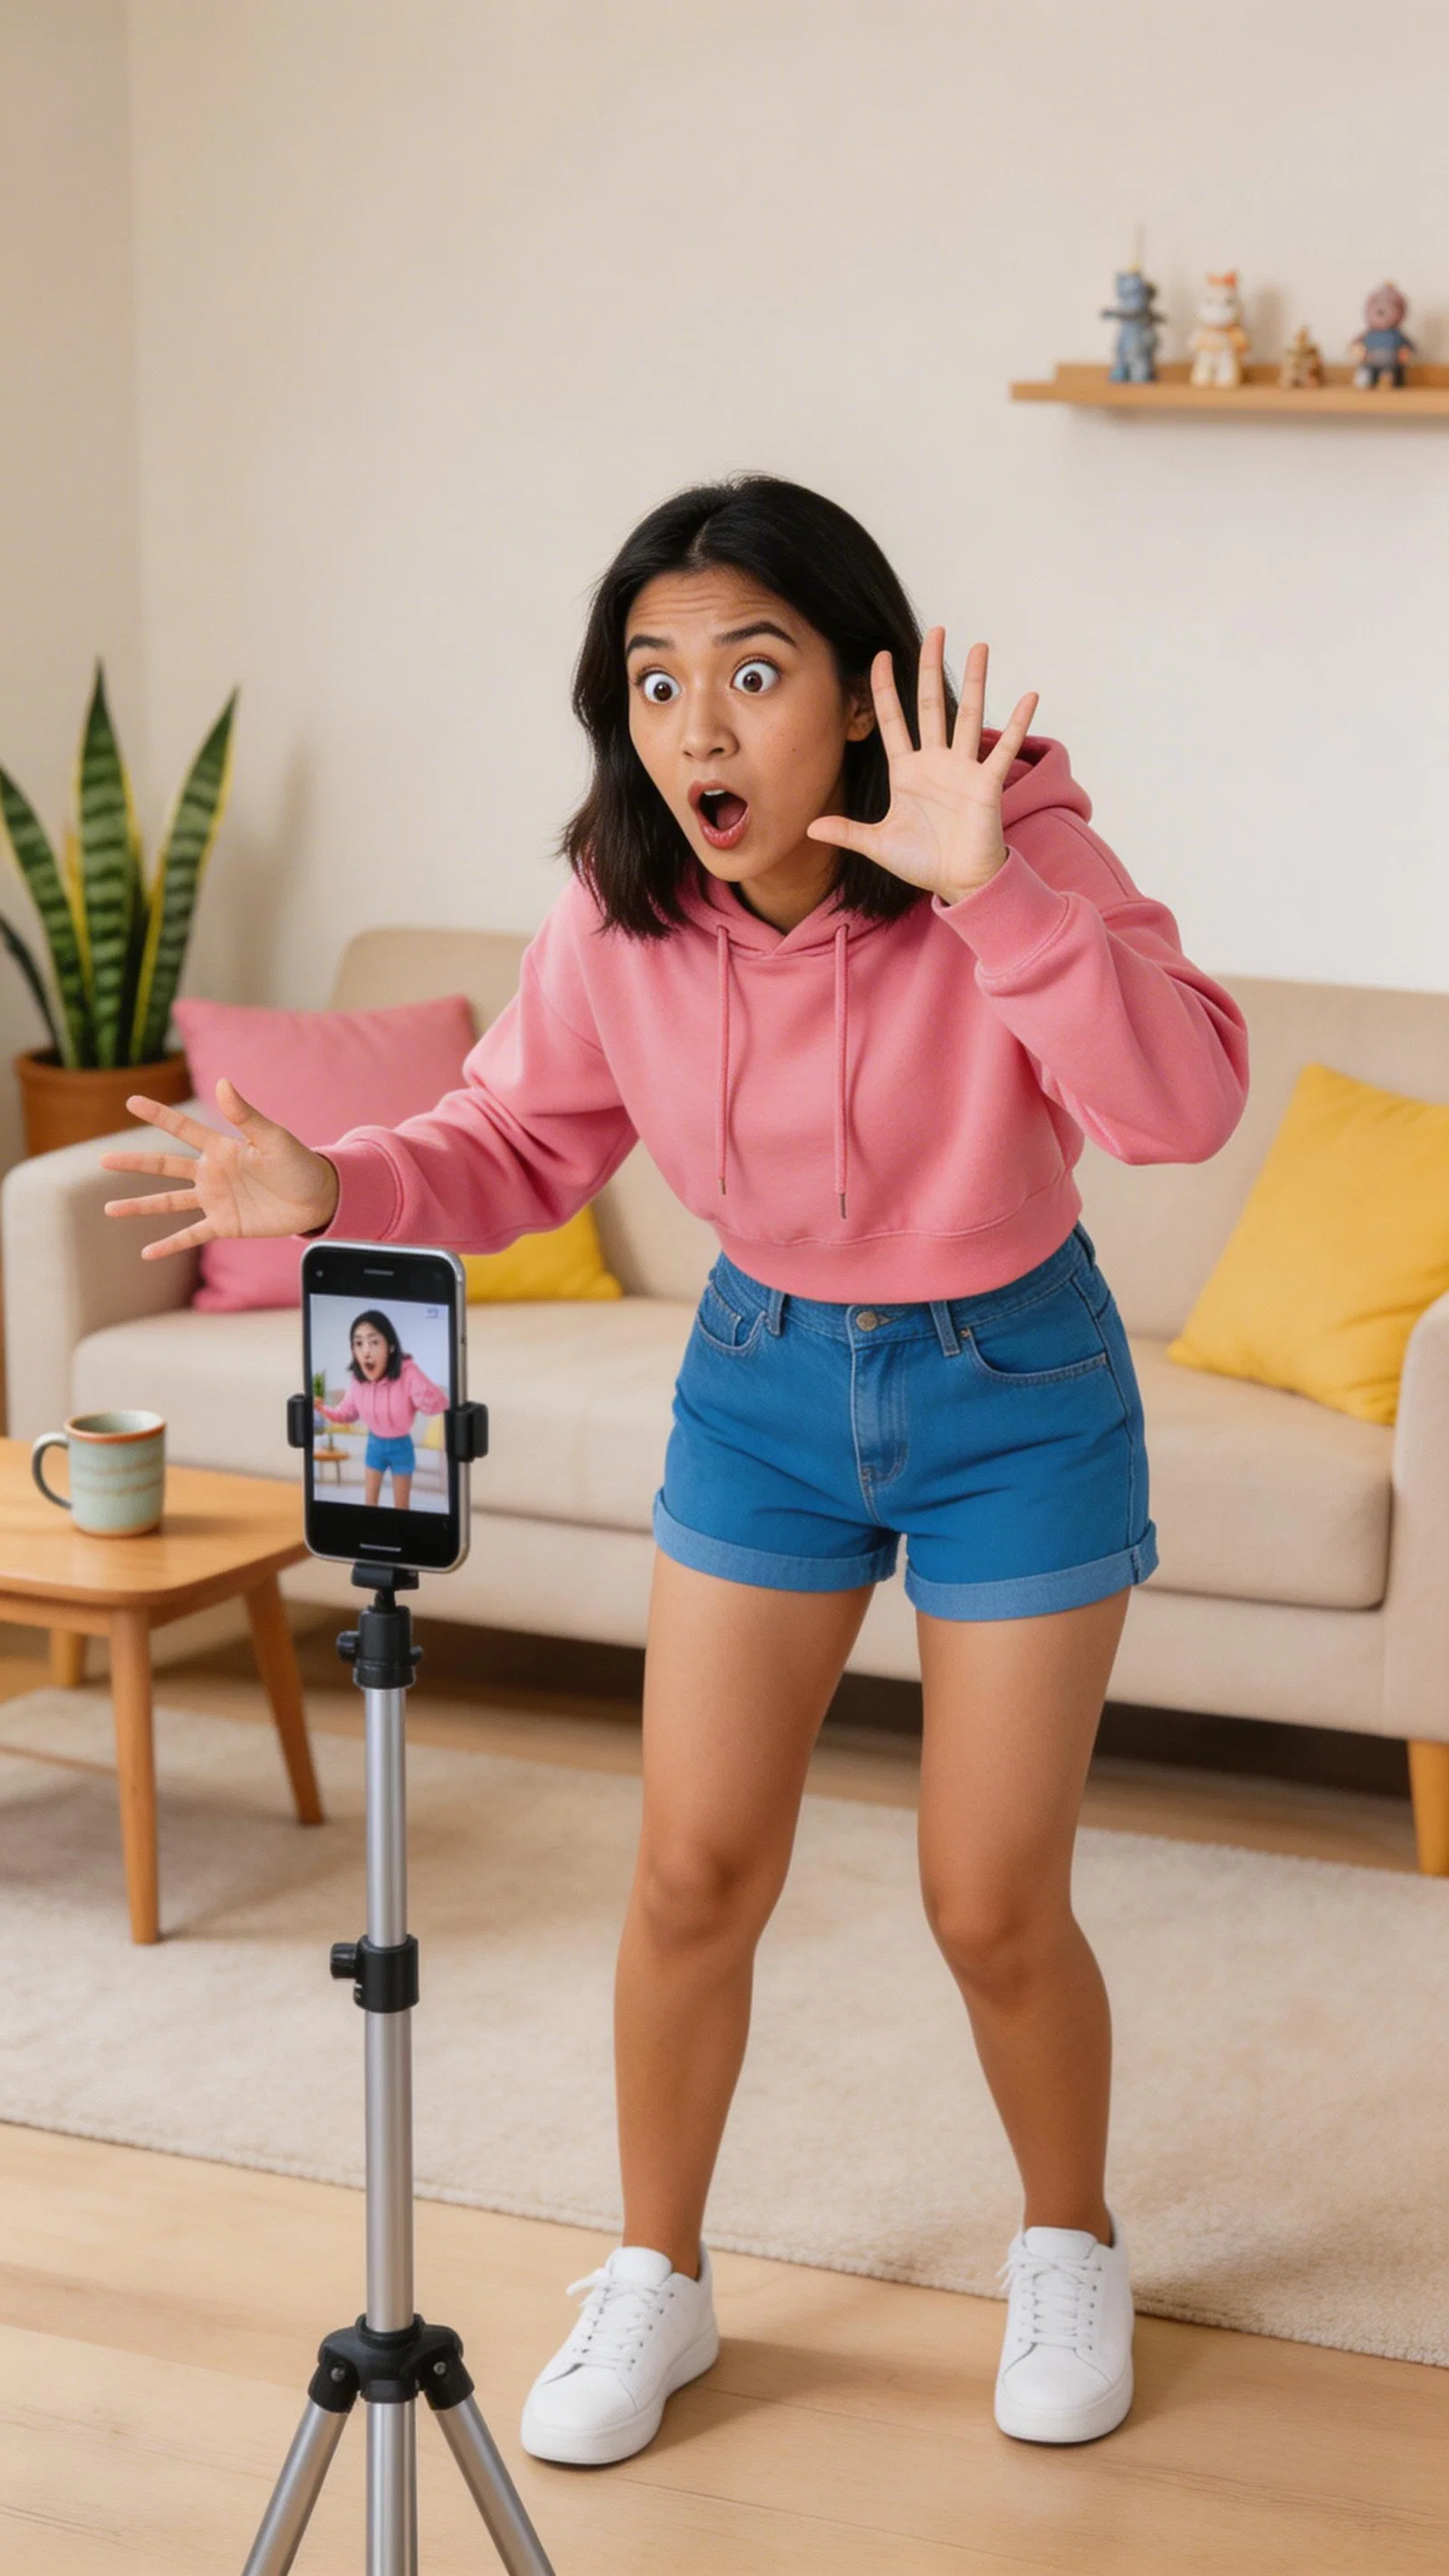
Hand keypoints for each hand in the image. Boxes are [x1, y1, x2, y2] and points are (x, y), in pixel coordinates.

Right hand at [100, 1077, 339, 1259]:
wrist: (319, 1198)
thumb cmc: (300, 1163)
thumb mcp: (273, 1138)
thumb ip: (246, 1115)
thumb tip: (222, 1082)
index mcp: (221, 1148)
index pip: (182, 1128)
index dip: (157, 1115)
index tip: (131, 1101)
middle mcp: (212, 1173)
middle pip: (165, 1166)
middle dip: (134, 1162)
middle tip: (103, 1159)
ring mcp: (216, 1200)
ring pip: (168, 1202)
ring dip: (140, 1206)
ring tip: (109, 1209)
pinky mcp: (224, 1224)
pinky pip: (191, 1235)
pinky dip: (169, 1244)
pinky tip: (147, 1253)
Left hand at [806, 633, 1037, 902]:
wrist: (958, 882)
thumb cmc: (922, 862)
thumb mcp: (877, 844)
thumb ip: (847, 832)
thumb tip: (809, 828)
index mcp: (906, 771)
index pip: (892, 720)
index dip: (885, 689)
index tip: (880, 656)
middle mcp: (935, 762)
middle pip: (931, 705)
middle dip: (931, 668)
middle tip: (935, 632)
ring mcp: (963, 769)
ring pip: (968, 716)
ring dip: (976, 682)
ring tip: (979, 647)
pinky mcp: (986, 783)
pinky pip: (1003, 749)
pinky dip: (1017, 724)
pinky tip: (1029, 696)